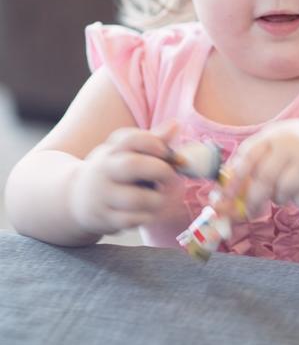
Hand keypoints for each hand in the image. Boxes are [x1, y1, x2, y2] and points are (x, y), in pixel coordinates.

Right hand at [68, 121, 178, 235]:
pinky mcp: (104, 218)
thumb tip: (176, 124)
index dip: (155, 143)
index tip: (167, 152)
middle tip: (170, 177)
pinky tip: (146, 211)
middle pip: (132, 165)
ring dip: (157, 199)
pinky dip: (146, 217)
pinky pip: (132, 220)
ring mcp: (102, 195)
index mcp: (113, 150)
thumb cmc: (114, 170)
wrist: (75, 197)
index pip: (132, 139)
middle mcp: (104, 170)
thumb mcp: (127, 152)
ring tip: (159, 197)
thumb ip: (153, 140)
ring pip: (136, 199)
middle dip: (160, 171)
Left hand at [223, 119, 298, 214]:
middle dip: (253, 200)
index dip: (233, 181)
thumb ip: (248, 164)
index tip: (222, 201)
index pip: (248, 157)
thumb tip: (220, 197)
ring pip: (285, 191)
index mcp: (274, 135)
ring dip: (279, 199)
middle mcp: (292, 143)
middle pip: (266, 178)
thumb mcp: (273, 145)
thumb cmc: (293, 149)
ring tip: (284, 192)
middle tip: (249, 212)